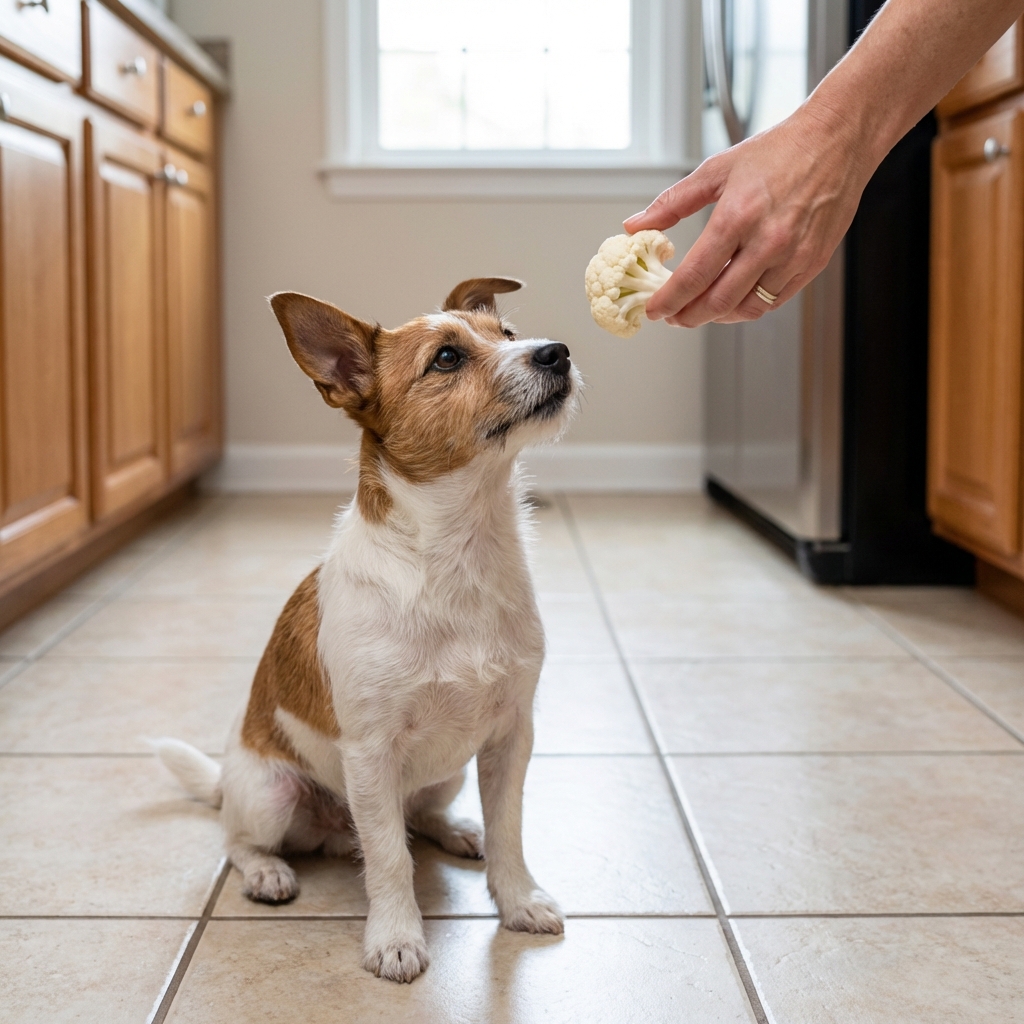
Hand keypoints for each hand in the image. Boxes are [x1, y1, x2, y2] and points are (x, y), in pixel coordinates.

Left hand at [624, 105, 873, 327]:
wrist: (835, 141)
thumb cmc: (778, 151)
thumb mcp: (716, 170)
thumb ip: (672, 203)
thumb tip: (636, 225)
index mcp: (738, 215)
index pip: (694, 275)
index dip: (669, 300)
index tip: (655, 310)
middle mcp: (768, 241)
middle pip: (718, 301)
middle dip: (689, 316)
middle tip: (673, 317)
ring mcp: (793, 256)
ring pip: (746, 308)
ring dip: (717, 316)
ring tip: (700, 309)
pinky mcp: (811, 264)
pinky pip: (773, 302)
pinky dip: (747, 308)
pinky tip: (731, 300)